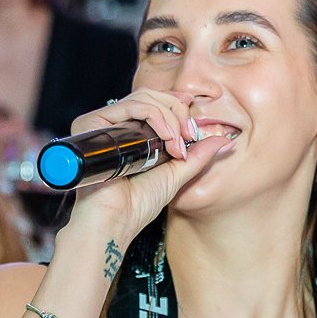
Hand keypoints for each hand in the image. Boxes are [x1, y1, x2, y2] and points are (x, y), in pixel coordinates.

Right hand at [57, 89, 232, 247]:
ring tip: (177, 144)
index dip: (175, 102)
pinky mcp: (92, 124)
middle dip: (177, 112)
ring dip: (170, 116)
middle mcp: (114, 127)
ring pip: (143, 98)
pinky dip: (155, 115)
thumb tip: (224, 139)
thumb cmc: (138, 205)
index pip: (153, 102)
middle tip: (188, 136)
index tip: (192, 119)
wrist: (115, 221)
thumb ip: (198, 156)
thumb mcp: (176, 175)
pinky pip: (131, 105)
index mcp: (130, 136)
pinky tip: (166, 137)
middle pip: (150, 96)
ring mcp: (103, 125)